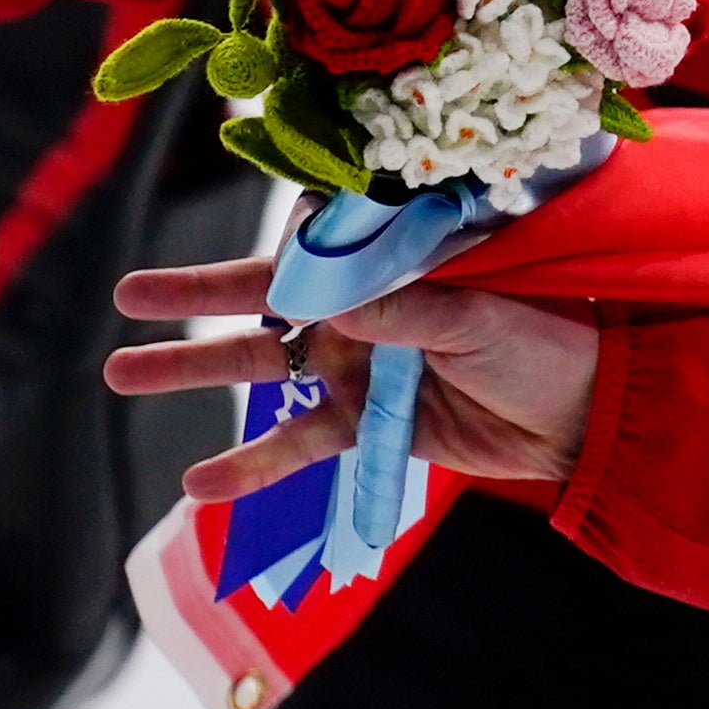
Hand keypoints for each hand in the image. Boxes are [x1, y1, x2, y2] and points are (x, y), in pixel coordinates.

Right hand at [109, 257, 600, 494]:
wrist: (589, 420)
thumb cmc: (547, 344)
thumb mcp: (476, 315)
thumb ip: (399, 305)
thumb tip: (319, 286)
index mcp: (395, 263)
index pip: (319, 238)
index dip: (284, 233)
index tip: (264, 228)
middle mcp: (366, 308)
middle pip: (267, 298)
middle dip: (195, 294)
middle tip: (126, 294)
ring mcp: (360, 364)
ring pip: (263, 366)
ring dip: (194, 370)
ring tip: (120, 373)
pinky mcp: (367, 421)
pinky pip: (298, 442)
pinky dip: (251, 462)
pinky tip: (198, 481)